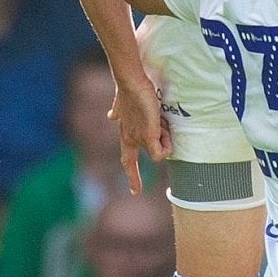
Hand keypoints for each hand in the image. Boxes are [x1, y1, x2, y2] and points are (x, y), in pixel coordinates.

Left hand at [111, 75, 170, 194]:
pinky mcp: (148, 137)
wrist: (132, 84)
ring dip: (164, 137)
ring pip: (157, 151)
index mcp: (125, 133)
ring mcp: (138, 139)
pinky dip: (166, 144)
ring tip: (159, 120)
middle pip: (129, 164)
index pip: (126, 158)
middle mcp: (129, 138)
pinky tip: (163, 128)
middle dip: (134, 180)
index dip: (131, 174)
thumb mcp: (123, 106)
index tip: (134, 192)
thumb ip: (118, 111)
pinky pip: (161, 153)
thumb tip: (111, 115)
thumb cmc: (130, 92)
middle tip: (136, 192)